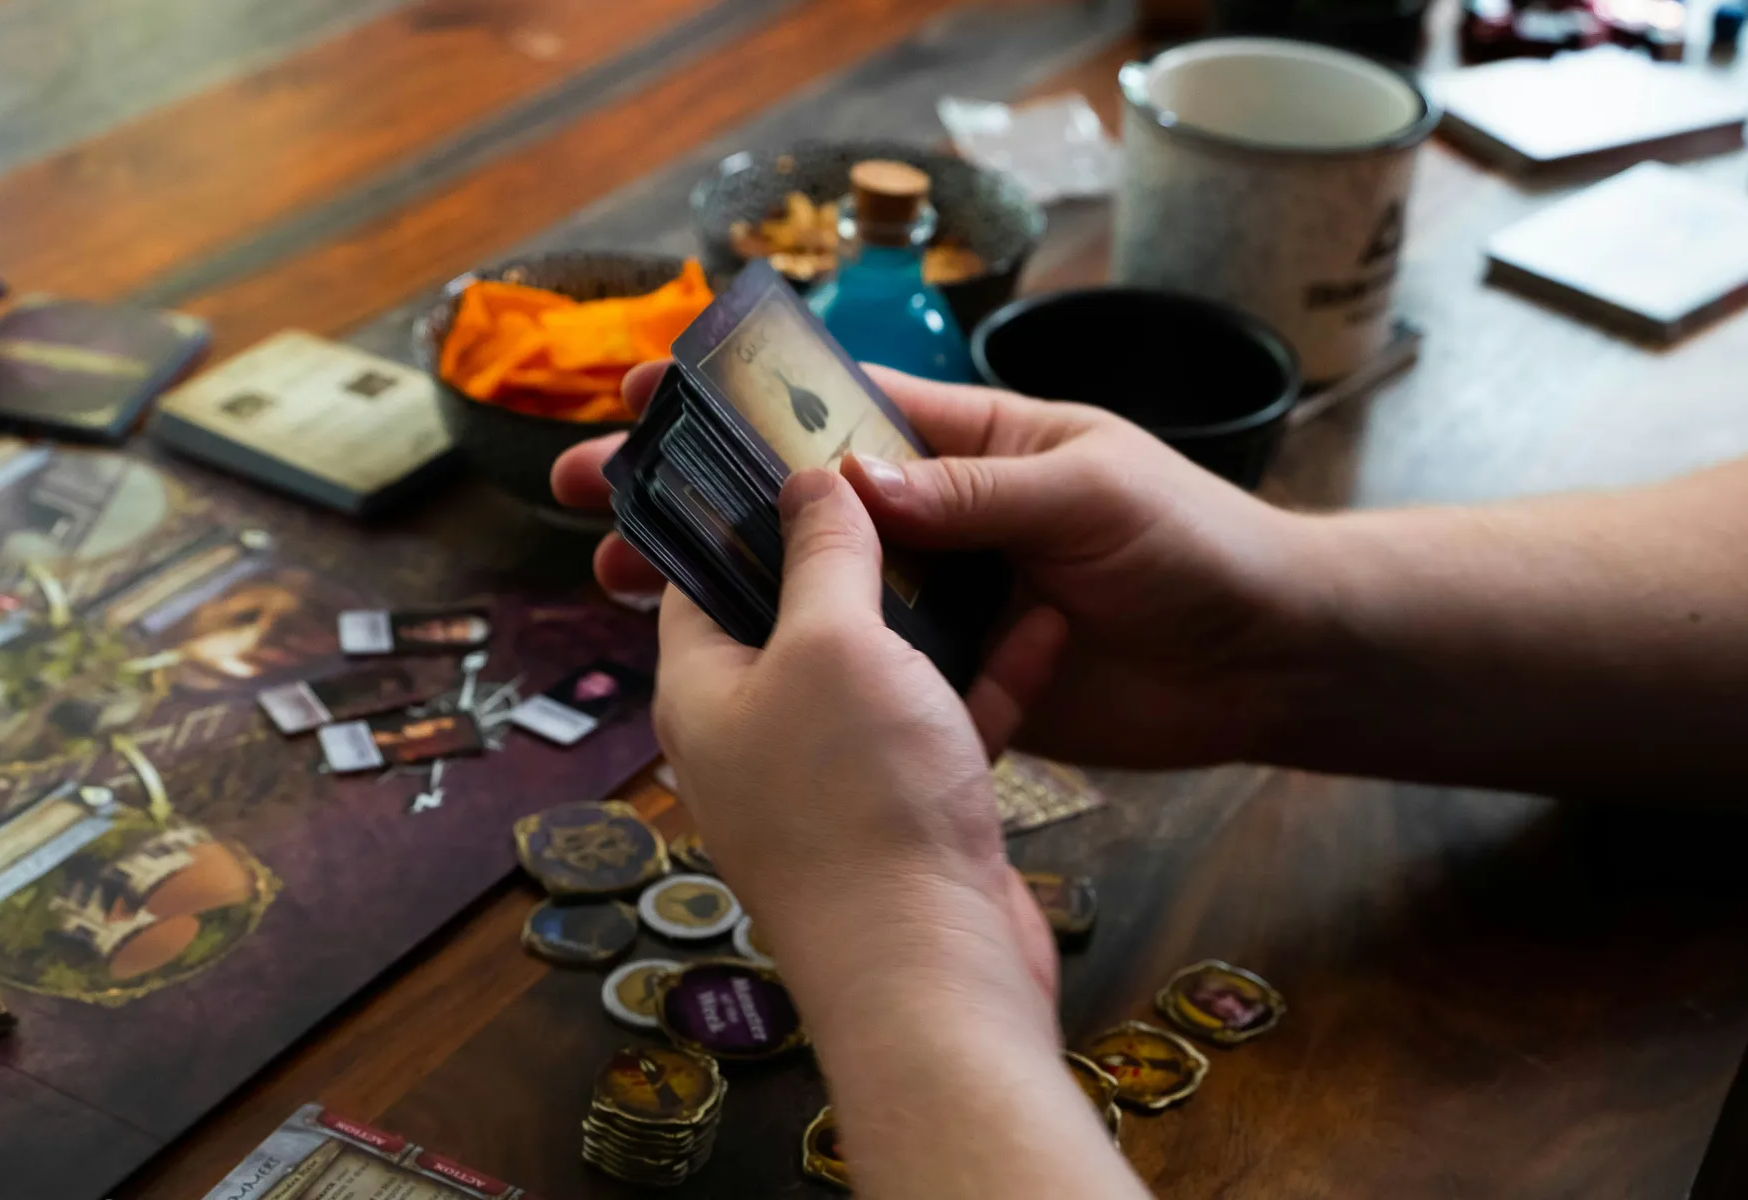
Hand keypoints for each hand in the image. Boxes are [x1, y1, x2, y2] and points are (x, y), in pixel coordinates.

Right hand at [553, 363, 1324, 768]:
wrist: (1266, 661)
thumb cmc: (1198, 546)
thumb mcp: (1090, 494)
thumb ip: (975, 494)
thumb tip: (852, 492)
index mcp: (969, 440)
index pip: (836, 412)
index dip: (741, 402)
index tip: (647, 389)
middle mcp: (940, 514)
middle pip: (794, 503)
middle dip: (692, 491)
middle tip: (589, 492)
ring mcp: (941, 600)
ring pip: (809, 589)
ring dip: (719, 582)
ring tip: (615, 579)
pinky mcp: (955, 678)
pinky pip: (864, 668)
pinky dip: (794, 664)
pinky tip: (713, 667)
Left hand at [649, 466, 1064, 1017]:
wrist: (931, 973)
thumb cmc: (859, 803)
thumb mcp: (832, 643)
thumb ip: (823, 554)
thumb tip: (808, 481)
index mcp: (703, 689)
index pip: (701, 575)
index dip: (745, 507)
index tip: (797, 443)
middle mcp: (758, 735)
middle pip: (798, 617)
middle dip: (857, 550)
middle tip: (910, 475)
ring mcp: (836, 780)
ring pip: (883, 670)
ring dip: (939, 611)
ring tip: (990, 534)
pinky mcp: (910, 816)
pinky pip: (945, 724)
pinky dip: (989, 677)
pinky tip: (1046, 624)